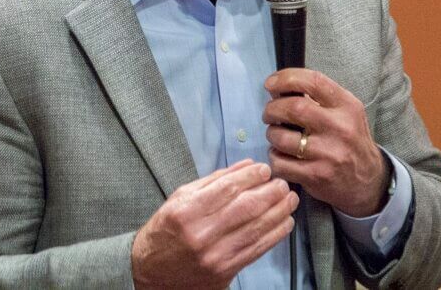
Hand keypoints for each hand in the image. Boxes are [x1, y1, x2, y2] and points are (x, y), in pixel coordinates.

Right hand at [131, 159, 298, 288]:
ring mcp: (215, 256)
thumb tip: (245, 167)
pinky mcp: (225, 271)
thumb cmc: (165, 231)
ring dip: (278, 212)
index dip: (250, 177)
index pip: (227, 189)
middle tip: (282, 183)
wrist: (151, 272)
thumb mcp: (180, 198)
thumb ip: (213, 181)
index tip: (264, 169)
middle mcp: (201, 234)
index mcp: (186, 211)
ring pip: (256, 229)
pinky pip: (257, 250)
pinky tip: (285, 222)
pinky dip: (275, 234)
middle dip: (270, 193)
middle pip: (246, 208)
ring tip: (290, 199)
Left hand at [263, 69, 389, 216]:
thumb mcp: (346, 112)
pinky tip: (282, 155)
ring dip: (272, 134)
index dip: (285, 79)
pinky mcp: (316, 175)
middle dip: (272, 109)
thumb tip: (280, 90)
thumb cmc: (350, 141)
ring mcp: (328, 153)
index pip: (312, 81)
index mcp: (347, 106)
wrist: (368, 181)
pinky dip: (274, 157)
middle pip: (293, 108)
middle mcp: (339, 127)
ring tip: (277, 135)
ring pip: (281, 137)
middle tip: (269, 113)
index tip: (271, 84)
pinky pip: (280, 162)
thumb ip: (319, 98)